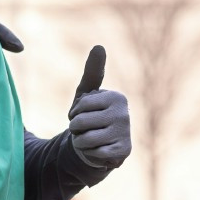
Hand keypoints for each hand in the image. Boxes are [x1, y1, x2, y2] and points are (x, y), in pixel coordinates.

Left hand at [67, 45, 130, 168]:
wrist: (99, 146)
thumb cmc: (90, 117)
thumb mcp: (87, 94)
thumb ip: (93, 71)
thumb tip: (99, 46)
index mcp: (117, 97)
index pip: (81, 106)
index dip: (74, 113)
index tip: (81, 115)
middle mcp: (124, 113)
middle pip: (80, 123)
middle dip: (75, 129)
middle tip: (84, 129)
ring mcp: (125, 133)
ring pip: (86, 139)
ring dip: (80, 142)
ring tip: (89, 139)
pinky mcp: (124, 151)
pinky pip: (95, 153)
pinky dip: (90, 153)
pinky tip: (98, 150)